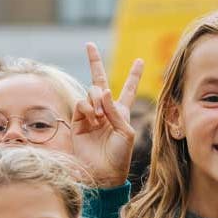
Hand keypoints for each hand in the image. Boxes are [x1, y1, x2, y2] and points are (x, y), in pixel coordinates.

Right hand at [70, 43, 143, 187]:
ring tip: (100, 117)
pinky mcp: (77, 121)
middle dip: (94, 62)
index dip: (134, 75)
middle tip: (89, 44)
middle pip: (99, 81)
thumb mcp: (126, 132)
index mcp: (121, 112)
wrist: (104, 173)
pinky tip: (93, 119)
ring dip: (96, 100)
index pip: (128, 89)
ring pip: (90, 92)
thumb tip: (102, 91)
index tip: (140, 60)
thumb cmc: (120, 155)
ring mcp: (90, 115)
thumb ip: (115, 111)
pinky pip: (81, 104)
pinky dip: (88, 108)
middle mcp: (105, 111)